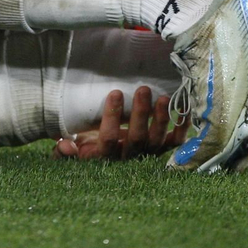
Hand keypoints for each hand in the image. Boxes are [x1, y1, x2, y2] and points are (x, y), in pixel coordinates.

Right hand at [52, 87, 184, 161]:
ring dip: (161, 118)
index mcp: (104, 156)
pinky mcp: (162, 149)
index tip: (115, 93)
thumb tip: (65, 146)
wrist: (107, 157)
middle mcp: (128, 157)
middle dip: (141, 114)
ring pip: (157, 140)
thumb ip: (63, 151)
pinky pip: (176, 141)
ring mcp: (147, 153)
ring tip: (162, 97)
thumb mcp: (71, 150)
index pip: (109, 140)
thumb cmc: (87, 146)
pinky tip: (184, 108)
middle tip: (143, 90)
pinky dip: (182, 127)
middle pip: (137, 139)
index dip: (113, 118)